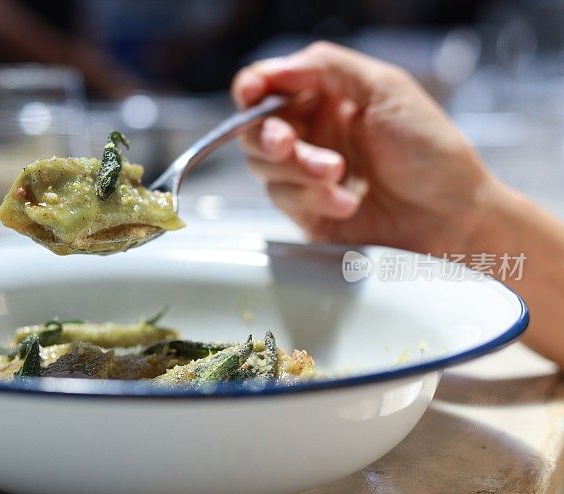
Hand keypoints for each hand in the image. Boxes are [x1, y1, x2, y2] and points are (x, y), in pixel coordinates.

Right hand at [232, 41, 498, 255]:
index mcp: (326, 97)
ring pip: (264, 167)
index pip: (270, 86)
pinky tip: (349, 201)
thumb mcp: (385, 89)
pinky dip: (313, 198)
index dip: (253, 87)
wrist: (451, 216)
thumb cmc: (431, 152)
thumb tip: (274, 69)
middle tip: (286, 143)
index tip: (252, 92)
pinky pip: (284, 200)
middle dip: (268, 135)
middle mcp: (311, 134)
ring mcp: (306, 174)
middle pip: (255, 128)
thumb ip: (327, 67)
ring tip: (339, 174)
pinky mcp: (306, 212)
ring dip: (298, 169)